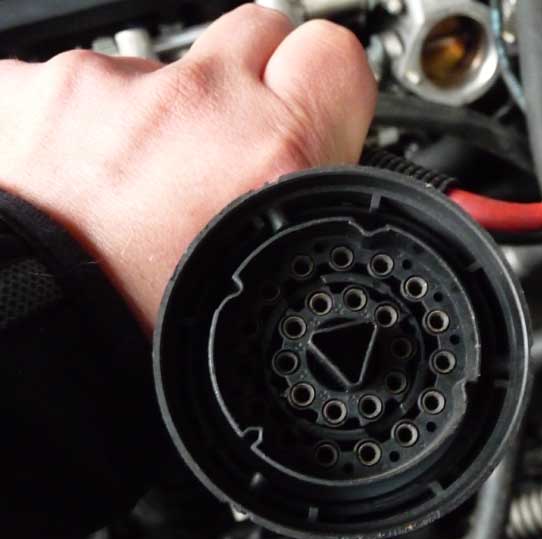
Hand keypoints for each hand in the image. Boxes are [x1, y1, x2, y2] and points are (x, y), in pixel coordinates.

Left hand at [0, 5, 375, 329]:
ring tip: (141, 188)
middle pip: (258, 31)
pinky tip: (89, 180)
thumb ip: (298, 189)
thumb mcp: (266, 271)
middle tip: (230, 145)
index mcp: (273, 153)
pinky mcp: (42, 84)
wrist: (32, 331)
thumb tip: (311, 158)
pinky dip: (94, 124)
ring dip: (166, 114)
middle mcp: (198, 103)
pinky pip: (91, 84)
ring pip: (169, 66)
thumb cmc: (139, 325)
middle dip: (253, 79)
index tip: (311, 106)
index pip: (337, 55)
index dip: (324, 84)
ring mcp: (113, 88)